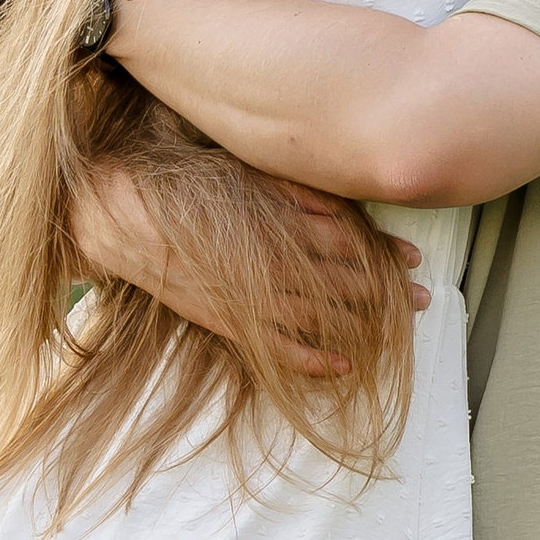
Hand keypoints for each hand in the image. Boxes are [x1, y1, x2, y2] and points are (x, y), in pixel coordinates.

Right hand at [70, 167, 427, 376]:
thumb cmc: (176, 185)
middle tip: (423, 300)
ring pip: (317, 318)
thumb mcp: (237, 173)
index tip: (412, 260)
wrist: (116, 217)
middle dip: (384, 293)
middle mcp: (267, 266)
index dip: (380, 254)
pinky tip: (341, 366)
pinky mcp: (226, 320)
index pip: (343, 243)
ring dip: (360, 324)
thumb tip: (339, 206)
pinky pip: (277, 347)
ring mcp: (248, 299)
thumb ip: (289, 191)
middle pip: (340, 283)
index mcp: (273, 225)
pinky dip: (312, 359)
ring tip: (398, 330)